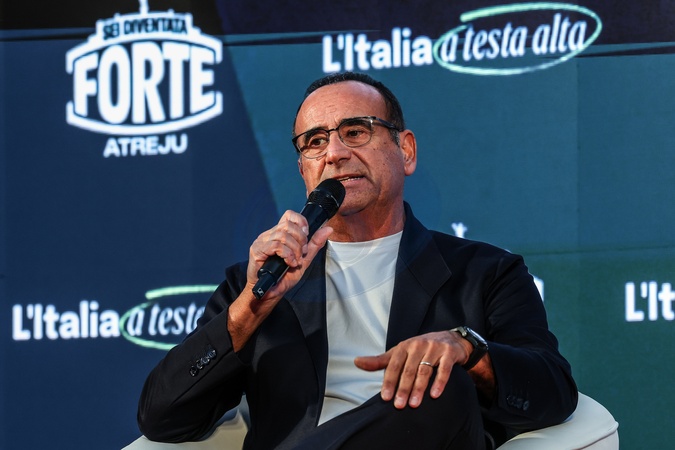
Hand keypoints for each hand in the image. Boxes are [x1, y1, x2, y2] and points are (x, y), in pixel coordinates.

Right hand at [246, 210, 332, 300]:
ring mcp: (261, 241)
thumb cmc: (284, 277)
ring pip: (283, 235)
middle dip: (300, 240)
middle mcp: (269, 235)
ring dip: (294, 250)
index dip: (301, 222)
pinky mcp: (257, 250)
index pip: (289, 215)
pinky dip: (287, 255)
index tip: (306, 236)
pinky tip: (289, 263)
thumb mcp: (304, 259)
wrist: (271, 292)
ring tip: (295, 261)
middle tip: (301, 254)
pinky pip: (276, 245)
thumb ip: (314, 244)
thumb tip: (328, 229)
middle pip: (288, 224)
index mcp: (279, 234)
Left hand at [354, 331, 471, 408]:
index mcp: (404, 346)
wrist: (450, 340)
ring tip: (414, 404)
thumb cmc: (420, 349)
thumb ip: (379, 361)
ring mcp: (434, 348)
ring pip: (425, 370)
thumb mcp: (399, 352)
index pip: (394, 365)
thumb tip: (356, 362)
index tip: (386, 398)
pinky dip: (439, 382)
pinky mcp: (449, 353)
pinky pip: (444, 369)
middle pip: (409, 369)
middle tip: (399, 405)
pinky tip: (435, 395)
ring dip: (419, 388)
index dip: (389, 381)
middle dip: (403, 388)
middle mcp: (418, 345)